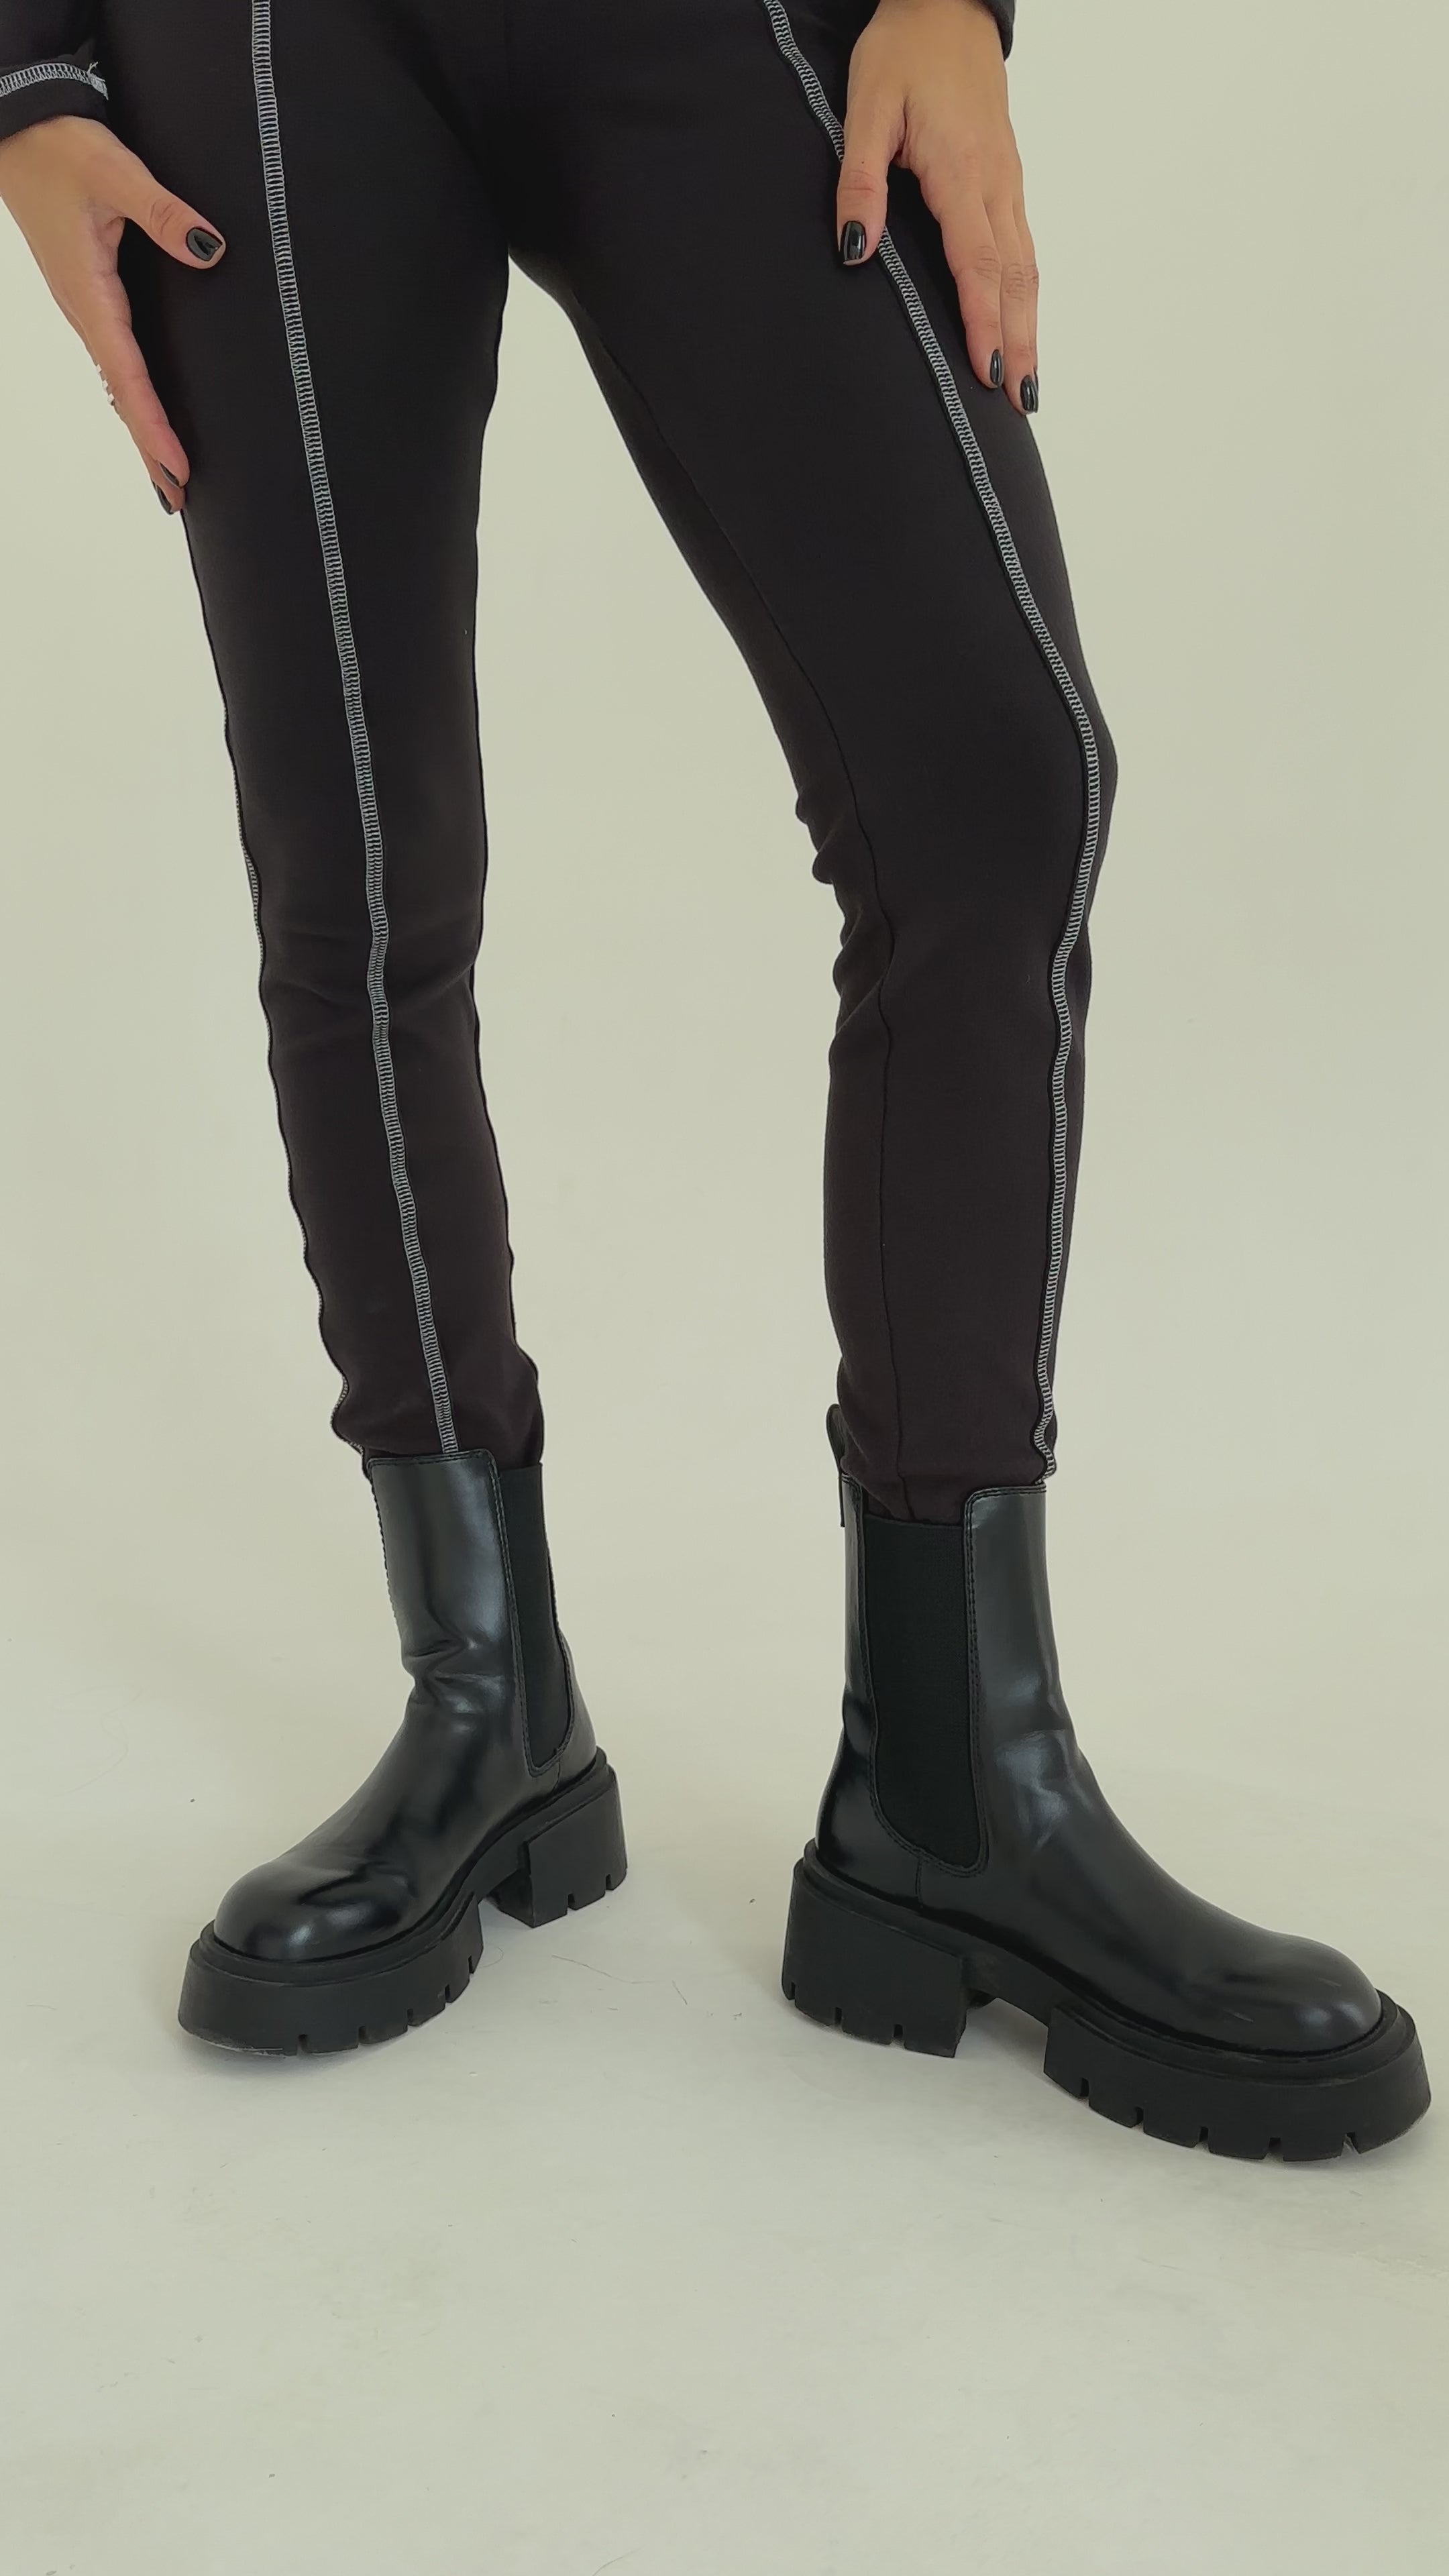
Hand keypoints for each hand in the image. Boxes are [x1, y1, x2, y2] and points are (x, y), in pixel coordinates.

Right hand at [0, 114, 224, 510]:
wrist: (18, 125)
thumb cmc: (59, 147)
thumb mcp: (114, 171)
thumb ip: (164, 212)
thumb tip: (208, 250)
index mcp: (89, 294)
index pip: (128, 376)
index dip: (154, 425)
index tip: (177, 467)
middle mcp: (84, 310)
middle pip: (121, 395)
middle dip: (148, 447)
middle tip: (177, 498)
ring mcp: (84, 305)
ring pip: (117, 380)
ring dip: (141, 426)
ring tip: (167, 474)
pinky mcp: (87, 293)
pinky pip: (113, 357)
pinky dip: (131, 393)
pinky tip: (145, 411)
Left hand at [838, 0, 1037, 413]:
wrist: (947, 5)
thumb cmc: (904, 52)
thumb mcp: (866, 109)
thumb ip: (861, 182)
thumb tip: (855, 251)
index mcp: (962, 172)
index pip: (978, 263)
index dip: (983, 321)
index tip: (988, 371)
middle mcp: (996, 183)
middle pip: (1015, 278)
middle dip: (1019, 342)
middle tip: (1020, 402)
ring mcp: (1008, 182)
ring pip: (1027, 266)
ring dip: (1030, 327)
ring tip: (1028, 384)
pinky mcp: (1008, 179)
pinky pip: (1024, 247)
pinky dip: (1026, 294)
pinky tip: (1022, 325)